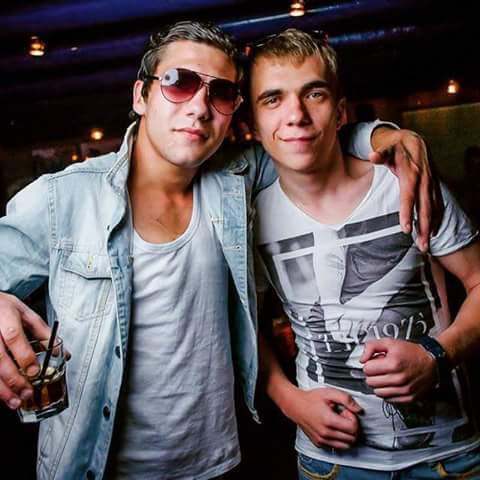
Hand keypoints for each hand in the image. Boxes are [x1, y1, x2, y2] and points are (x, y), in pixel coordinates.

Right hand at [0, 292, 50, 408]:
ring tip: (15, 401)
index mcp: (6, 315)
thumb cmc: (2, 307)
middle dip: (13, 379)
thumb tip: (61, 352)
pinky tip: (2, 395)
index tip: (34, 372)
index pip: (14, 337)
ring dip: (1, 389)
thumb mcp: (24, 312)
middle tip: (27, 392)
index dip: (24, 356)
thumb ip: (42, 332)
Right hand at [282, 386, 362, 448]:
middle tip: (343, 416)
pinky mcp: (319, 443)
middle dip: (351, 427)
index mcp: (329, 421)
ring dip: (346, 434)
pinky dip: (339, 439)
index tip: (346, 411)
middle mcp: (325, 433)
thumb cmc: (311, 398)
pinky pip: (336, 446)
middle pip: (352, 438)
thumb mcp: (329, 393)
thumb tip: (359, 409)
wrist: (295, 405)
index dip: (353, 418)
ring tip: (339, 422)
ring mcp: (322, 440)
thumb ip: (346, 399)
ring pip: (346, 445)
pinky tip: (333, 427)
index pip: (353, 428)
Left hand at [360, 338, 436, 402]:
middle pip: (370, 382)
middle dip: (372, 375)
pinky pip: (389, 399)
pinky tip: (392, 383)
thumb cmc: (411, 352)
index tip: (375, 362)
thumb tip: (362, 359)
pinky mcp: (409, 398)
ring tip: (386, 376)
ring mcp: (404, 390)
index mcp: (393, 364)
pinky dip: (387, 392)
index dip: (369, 364)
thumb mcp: (389, 342)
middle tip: (380, 369)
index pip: (367, 369)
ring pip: (378, 392)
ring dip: (379, 384)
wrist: (432, 362)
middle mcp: (399, 378)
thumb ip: (371, 347)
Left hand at [370, 127, 442, 252]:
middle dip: (424, 227)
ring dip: (431, 227)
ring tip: (425, 246)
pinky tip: (433, 232)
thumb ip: (379, 154)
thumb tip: (372, 156)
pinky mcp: (434, 186)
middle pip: (425, 207)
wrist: (414, 140)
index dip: (408, 212)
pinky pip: (438, 205)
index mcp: (411, 173)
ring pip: (434, 209)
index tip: (406, 229)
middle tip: (421, 247)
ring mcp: (431, 183)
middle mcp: (424, 180)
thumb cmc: (395, 147)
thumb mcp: (386, 148)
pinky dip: (437, 219)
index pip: (409, 196)